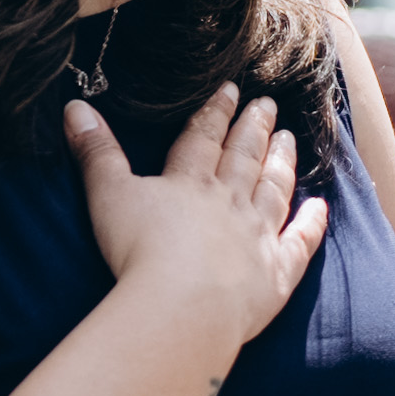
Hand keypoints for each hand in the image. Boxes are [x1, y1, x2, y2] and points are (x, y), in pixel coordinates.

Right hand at [65, 84, 331, 347]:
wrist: (182, 306)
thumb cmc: (139, 252)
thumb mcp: (108, 195)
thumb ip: (96, 152)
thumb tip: (74, 106)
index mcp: (190, 181)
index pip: (205, 138)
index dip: (216, 111)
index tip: (231, 89)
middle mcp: (230, 201)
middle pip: (245, 157)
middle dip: (255, 128)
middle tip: (268, 104)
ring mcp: (258, 235)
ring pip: (274, 189)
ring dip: (282, 162)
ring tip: (290, 140)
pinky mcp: (277, 272)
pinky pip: (300, 241)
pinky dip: (311, 223)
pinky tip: (320, 207)